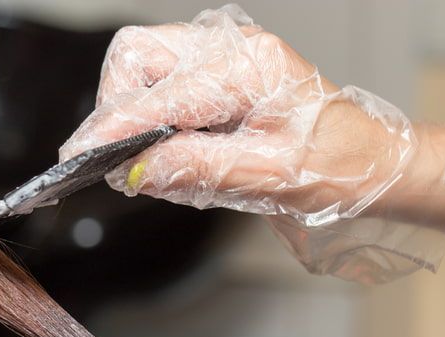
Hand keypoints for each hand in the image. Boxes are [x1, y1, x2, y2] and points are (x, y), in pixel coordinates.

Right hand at [63, 6, 444, 282]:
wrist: (365, 161)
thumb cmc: (334, 166)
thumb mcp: (270, 179)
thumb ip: (200, 170)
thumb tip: (136, 171)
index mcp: (249, 69)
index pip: (159, 96)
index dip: (114, 129)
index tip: (79, 157)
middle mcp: (230, 49)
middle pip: (136, 55)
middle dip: (115, 106)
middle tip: (117, 159)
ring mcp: (220, 55)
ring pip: (139, 63)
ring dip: (129, 110)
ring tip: (151, 160)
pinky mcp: (212, 70)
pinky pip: (156, 80)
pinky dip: (146, 115)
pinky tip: (168, 149)